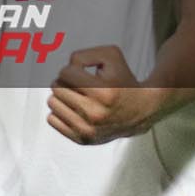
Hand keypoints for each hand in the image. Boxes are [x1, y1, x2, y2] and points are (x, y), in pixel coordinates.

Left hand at [46, 46, 165, 144]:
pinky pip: (52, 120)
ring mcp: (88, 129)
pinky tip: (75, 110)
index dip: (72, 69)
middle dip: (66, 82)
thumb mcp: (110, 56)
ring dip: (62, 97)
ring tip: (78, 97)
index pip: (65, 73)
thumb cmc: (123, 80)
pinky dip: (61, 113)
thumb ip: (83, 55)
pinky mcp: (82, 139)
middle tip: (80, 86)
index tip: (84, 74)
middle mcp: (95, 113)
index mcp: (104, 92)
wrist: (142, 110)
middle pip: (56, 88)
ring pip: (52, 103)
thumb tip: (65, 69)